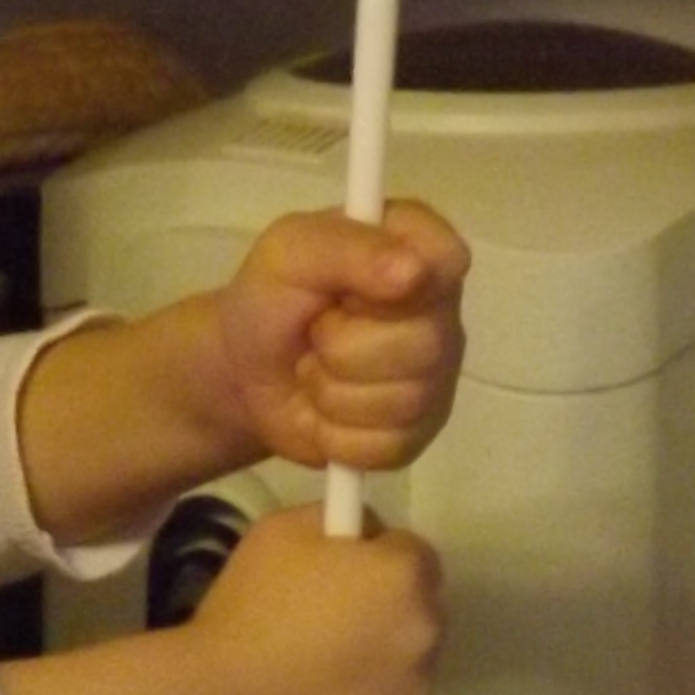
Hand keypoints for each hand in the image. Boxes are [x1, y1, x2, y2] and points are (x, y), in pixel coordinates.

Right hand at [0, 502, 446, 694]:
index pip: (413, 556)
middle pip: (416, 618)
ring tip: (310, 685)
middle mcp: (426, 637)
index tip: (335, 582)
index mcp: (405, 576)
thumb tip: (364, 537)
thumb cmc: (244, 612)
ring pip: (404, 678)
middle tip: (321, 634)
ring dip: (372, 675)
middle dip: (380, 619)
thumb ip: (338, 521)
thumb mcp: (280, 531)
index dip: (373, 565)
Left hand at [208, 201, 468, 479]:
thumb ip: (348, 247)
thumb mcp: (290, 252)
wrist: (245, 372)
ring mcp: (436, 378)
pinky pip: (387, 447)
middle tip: (317, 335)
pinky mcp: (416, 433)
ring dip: (333, 393)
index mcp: (420, 249)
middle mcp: (440, 314)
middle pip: (423, 345)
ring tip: (316, 371)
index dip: (400, 283)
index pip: (449, 262)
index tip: (350, 292)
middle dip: (344, 349)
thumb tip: (414, 271)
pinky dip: (336, 435)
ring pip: (403, 401)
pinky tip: (324, 412)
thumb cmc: (271, 299)